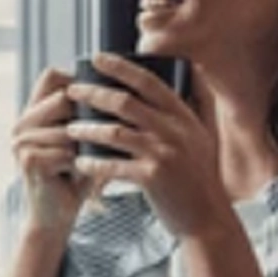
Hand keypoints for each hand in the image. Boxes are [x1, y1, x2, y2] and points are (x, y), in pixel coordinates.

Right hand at [11, 66, 94, 232]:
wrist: (56, 215)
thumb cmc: (75, 175)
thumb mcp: (81, 139)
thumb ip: (87, 113)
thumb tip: (119, 87)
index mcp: (32, 113)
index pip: (52, 75)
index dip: (78, 83)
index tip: (97, 103)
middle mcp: (21, 123)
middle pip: (63, 97)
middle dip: (86, 118)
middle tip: (94, 140)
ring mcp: (21, 141)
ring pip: (68, 127)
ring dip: (85, 146)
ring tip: (84, 161)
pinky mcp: (28, 159)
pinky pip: (65, 151)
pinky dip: (78, 164)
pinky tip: (75, 175)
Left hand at [63, 52, 228, 238]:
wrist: (207, 218)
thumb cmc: (197, 178)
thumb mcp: (199, 138)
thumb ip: (186, 110)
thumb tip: (186, 73)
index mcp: (183, 117)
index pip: (149, 82)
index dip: (121, 67)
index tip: (97, 58)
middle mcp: (175, 131)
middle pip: (125, 102)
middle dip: (94, 93)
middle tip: (72, 90)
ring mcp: (164, 154)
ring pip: (115, 132)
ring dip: (88, 128)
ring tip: (69, 128)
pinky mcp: (153, 178)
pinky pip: (114, 165)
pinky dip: (94, 162)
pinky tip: (80, 161)